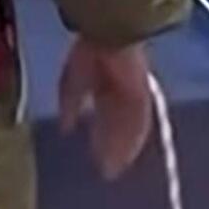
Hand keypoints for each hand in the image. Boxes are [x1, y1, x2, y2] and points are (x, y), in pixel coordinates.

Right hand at [58, 40, 153, 179]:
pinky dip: (132, 141)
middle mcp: (121, 90)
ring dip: (121, 149)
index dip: (100, 134)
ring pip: (128, 128)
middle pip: (117, 124)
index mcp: (104, 82)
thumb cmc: (88, 54)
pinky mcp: (143, 95)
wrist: (111, 39)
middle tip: (106, 169)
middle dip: (110, 146)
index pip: (104, 114)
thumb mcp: (70, 83)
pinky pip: (139, 124)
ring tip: (113, 168)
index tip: (94, 152)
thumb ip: (70, 106)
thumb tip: (65, 128)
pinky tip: (126, 157)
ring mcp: (134, 93)